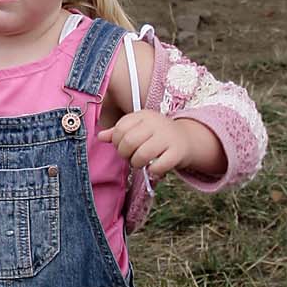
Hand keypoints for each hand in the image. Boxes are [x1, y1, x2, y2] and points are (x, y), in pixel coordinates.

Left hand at [99, 112, 222, 181]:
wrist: (185, 139)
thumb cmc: (155, 135)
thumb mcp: (137, 128)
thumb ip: (118, 132)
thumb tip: (100, 136)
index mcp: (143, 115)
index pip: (120, 128)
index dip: (117, 141)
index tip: (122, 146)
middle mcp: (156, 123)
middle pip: (129, 142)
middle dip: (125, 154)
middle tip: (130, 156)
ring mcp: (168, 137)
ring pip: (142, 154)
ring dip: (137, 163)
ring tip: (140, 163)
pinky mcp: (178, 152)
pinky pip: (158, 166)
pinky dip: (153, 171)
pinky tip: (154, 168)